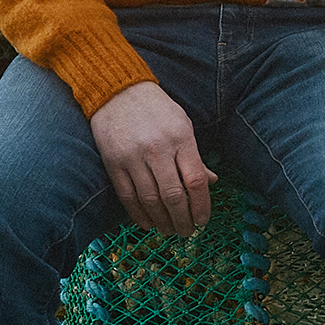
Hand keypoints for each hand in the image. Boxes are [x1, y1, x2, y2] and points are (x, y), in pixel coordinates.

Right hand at [90, 80, 216, 235]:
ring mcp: (133, 157)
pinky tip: (147, 223)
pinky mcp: (113, 163)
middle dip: (182, 220)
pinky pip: (127, 196)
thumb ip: (195, 156)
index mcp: (180, 138)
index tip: (203, 220)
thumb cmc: (157, 109)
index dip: (201, 206)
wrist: (117, 91)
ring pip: (150, 200)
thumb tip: (212, 182)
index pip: (195, 180)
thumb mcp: (183, 125)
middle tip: (186, 232)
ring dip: (161, 221)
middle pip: (173, 196)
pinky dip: (138, 214)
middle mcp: (157, 149)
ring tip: (169, 230)